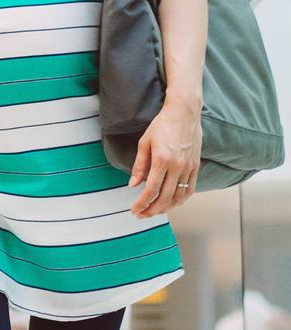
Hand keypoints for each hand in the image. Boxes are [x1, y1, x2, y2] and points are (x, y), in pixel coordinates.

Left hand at [130, 98, 201, 216]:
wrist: (184, 113)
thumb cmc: (162, 125)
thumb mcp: (144, 143)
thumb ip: (139, 166)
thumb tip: (133, 185)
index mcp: (162, 160)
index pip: (151, 190)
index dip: (142, 204)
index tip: (134, 210)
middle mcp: (178, 166)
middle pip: (165, 197)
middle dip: (152, 210)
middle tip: (142, 215)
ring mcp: (189, 167)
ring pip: (179, 196)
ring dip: (167, 208)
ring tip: (155, 211)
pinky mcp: (196, 166)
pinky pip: (190, 188)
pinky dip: (181, 199)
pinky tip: (172, 203)